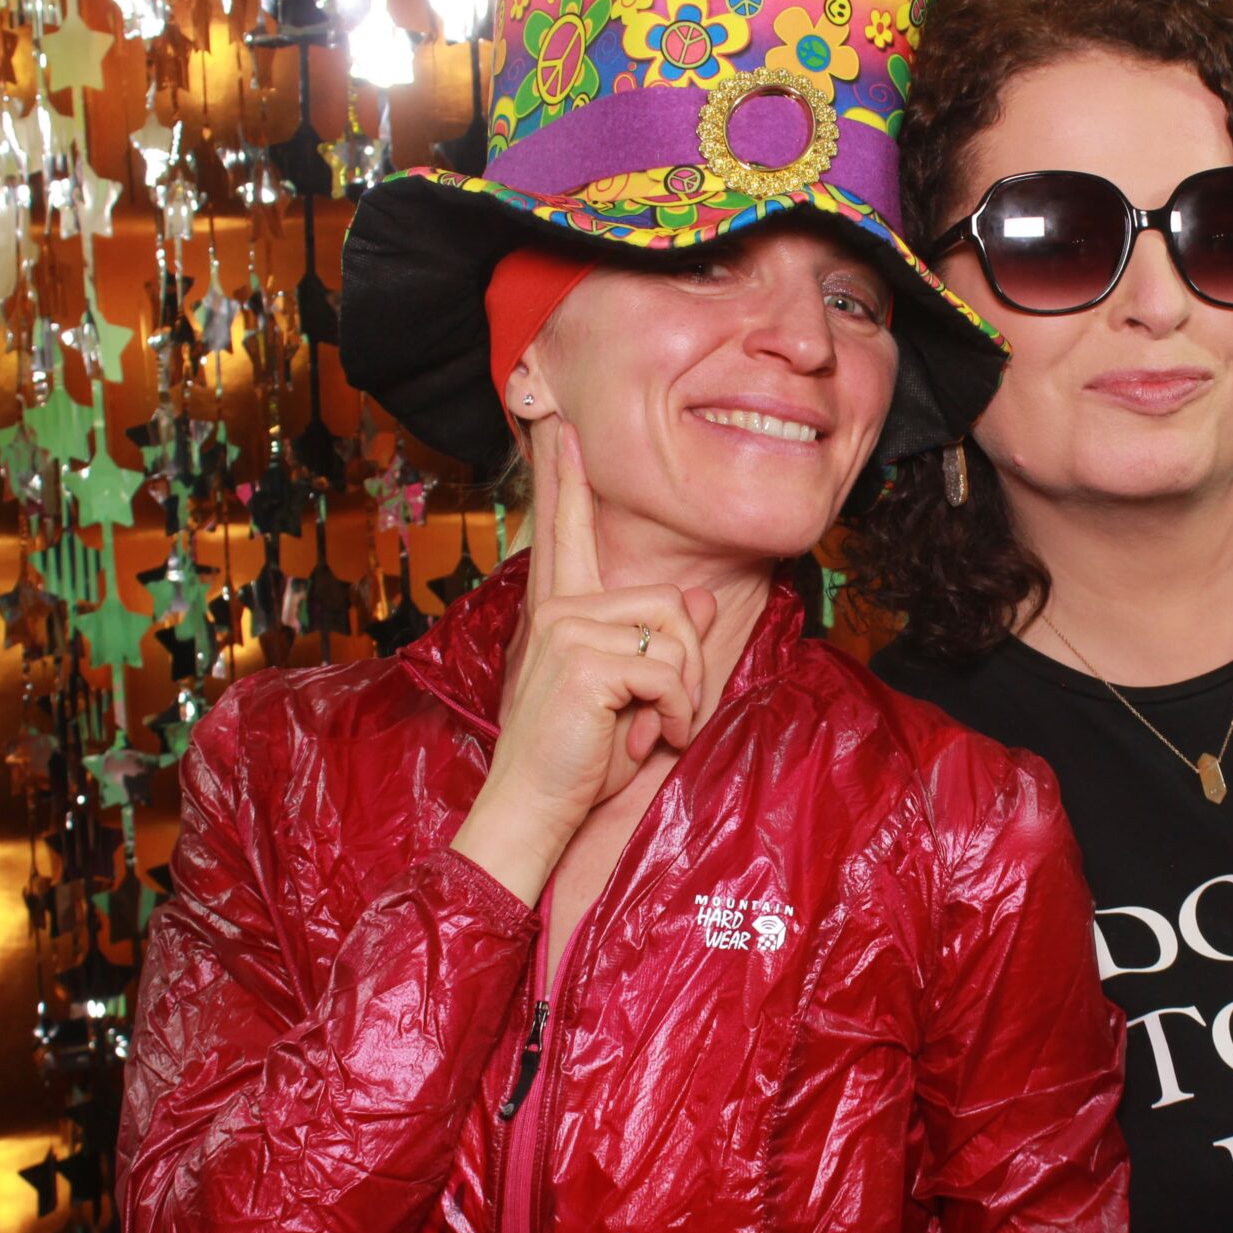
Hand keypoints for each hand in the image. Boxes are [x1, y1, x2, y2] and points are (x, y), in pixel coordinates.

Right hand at [451, 421, 718, 902]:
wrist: (533, 808)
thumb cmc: (579, 758)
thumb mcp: (630, 694)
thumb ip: (658, 642)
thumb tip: (699, 597)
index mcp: (560, 611)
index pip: (565, 532)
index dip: (564, 479)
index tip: (555, 424)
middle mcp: (559, 608)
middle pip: (673, 600)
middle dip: (691, 666)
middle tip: (662, 716)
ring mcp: (567, 629)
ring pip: (679, 632)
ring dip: (684, 694)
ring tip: (650, 729)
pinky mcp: (584, 658)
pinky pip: (669, 670)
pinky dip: (675, 714)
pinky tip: (646, 739)